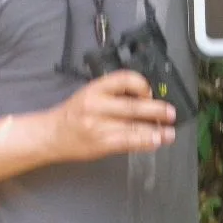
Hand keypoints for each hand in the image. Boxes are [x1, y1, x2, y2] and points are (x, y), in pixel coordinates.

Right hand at [50, 70, 176, 160]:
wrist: (51, 135)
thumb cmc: (73, 115)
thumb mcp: (90, 95)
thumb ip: (114, 96)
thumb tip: (146, 100)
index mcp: (94, 89)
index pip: (124, 79)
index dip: (142, 85)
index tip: (151, 92)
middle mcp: (96, 105)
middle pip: (133, 106)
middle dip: (157, 110)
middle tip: (171, 113)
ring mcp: (98, 126)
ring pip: (133, 127)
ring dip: (155, 131)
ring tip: (169, 133)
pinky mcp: (100, 143)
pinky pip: (128, 142)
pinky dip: (144, 142)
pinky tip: (155, 141)